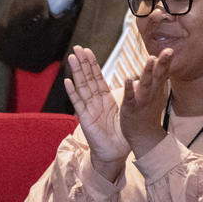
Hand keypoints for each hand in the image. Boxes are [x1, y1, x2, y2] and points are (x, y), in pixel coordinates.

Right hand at [64, 46, 129, 180]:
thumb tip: (136, 82)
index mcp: (105, 99)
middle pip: (87, 78)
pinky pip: (78, 104)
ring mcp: (88, 108)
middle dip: (82, 63)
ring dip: (76, 72)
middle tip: (77, 48)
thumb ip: (128, 98)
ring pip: (81, 86)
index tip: (87, 51)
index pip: (97, 77)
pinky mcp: (85, 118)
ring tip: (71, 58)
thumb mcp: (126, 112)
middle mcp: (95, 101)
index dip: (92, 64)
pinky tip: (67, 82)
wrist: (115, 153)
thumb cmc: (120, 135)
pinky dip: (72, 93)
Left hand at [119, 49, 172, 157]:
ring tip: (151, 59)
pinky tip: (128, 79)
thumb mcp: (155, 93)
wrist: (143, 136)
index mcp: (156, 90)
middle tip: (168, 51)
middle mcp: (151, 94)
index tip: (169, 49)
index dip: (166, 62)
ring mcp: (141, 101)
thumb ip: (156, 78)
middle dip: (163, 64)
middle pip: (158, 77)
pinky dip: (129, 89)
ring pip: (146, 84)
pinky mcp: (130, 108)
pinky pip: (129, 97)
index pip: (162, 73)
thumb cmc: (148, 112)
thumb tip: (157, 63)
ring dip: (148, 72)